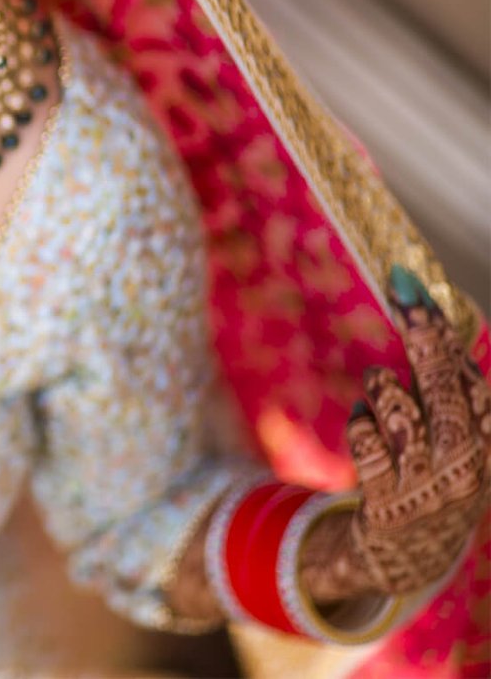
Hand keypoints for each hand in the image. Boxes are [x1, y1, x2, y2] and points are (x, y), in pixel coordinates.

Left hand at [344, 264, 490, 594]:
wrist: (410, 552)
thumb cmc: (432, 474)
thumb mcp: (455, 433)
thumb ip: (447, 382)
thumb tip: (423, 306)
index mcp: (489, 444)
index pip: (473, 379)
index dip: (443, 331)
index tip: (412, 287)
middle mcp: (467, 467)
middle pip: (446, 391)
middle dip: (423, 338)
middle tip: (400, 294)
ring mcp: (428, 488)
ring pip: (405, 417)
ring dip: (385, 388)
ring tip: (380, 382)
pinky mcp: (389, 506)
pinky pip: (368, 448)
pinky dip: (362, 424)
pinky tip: (364, 418)